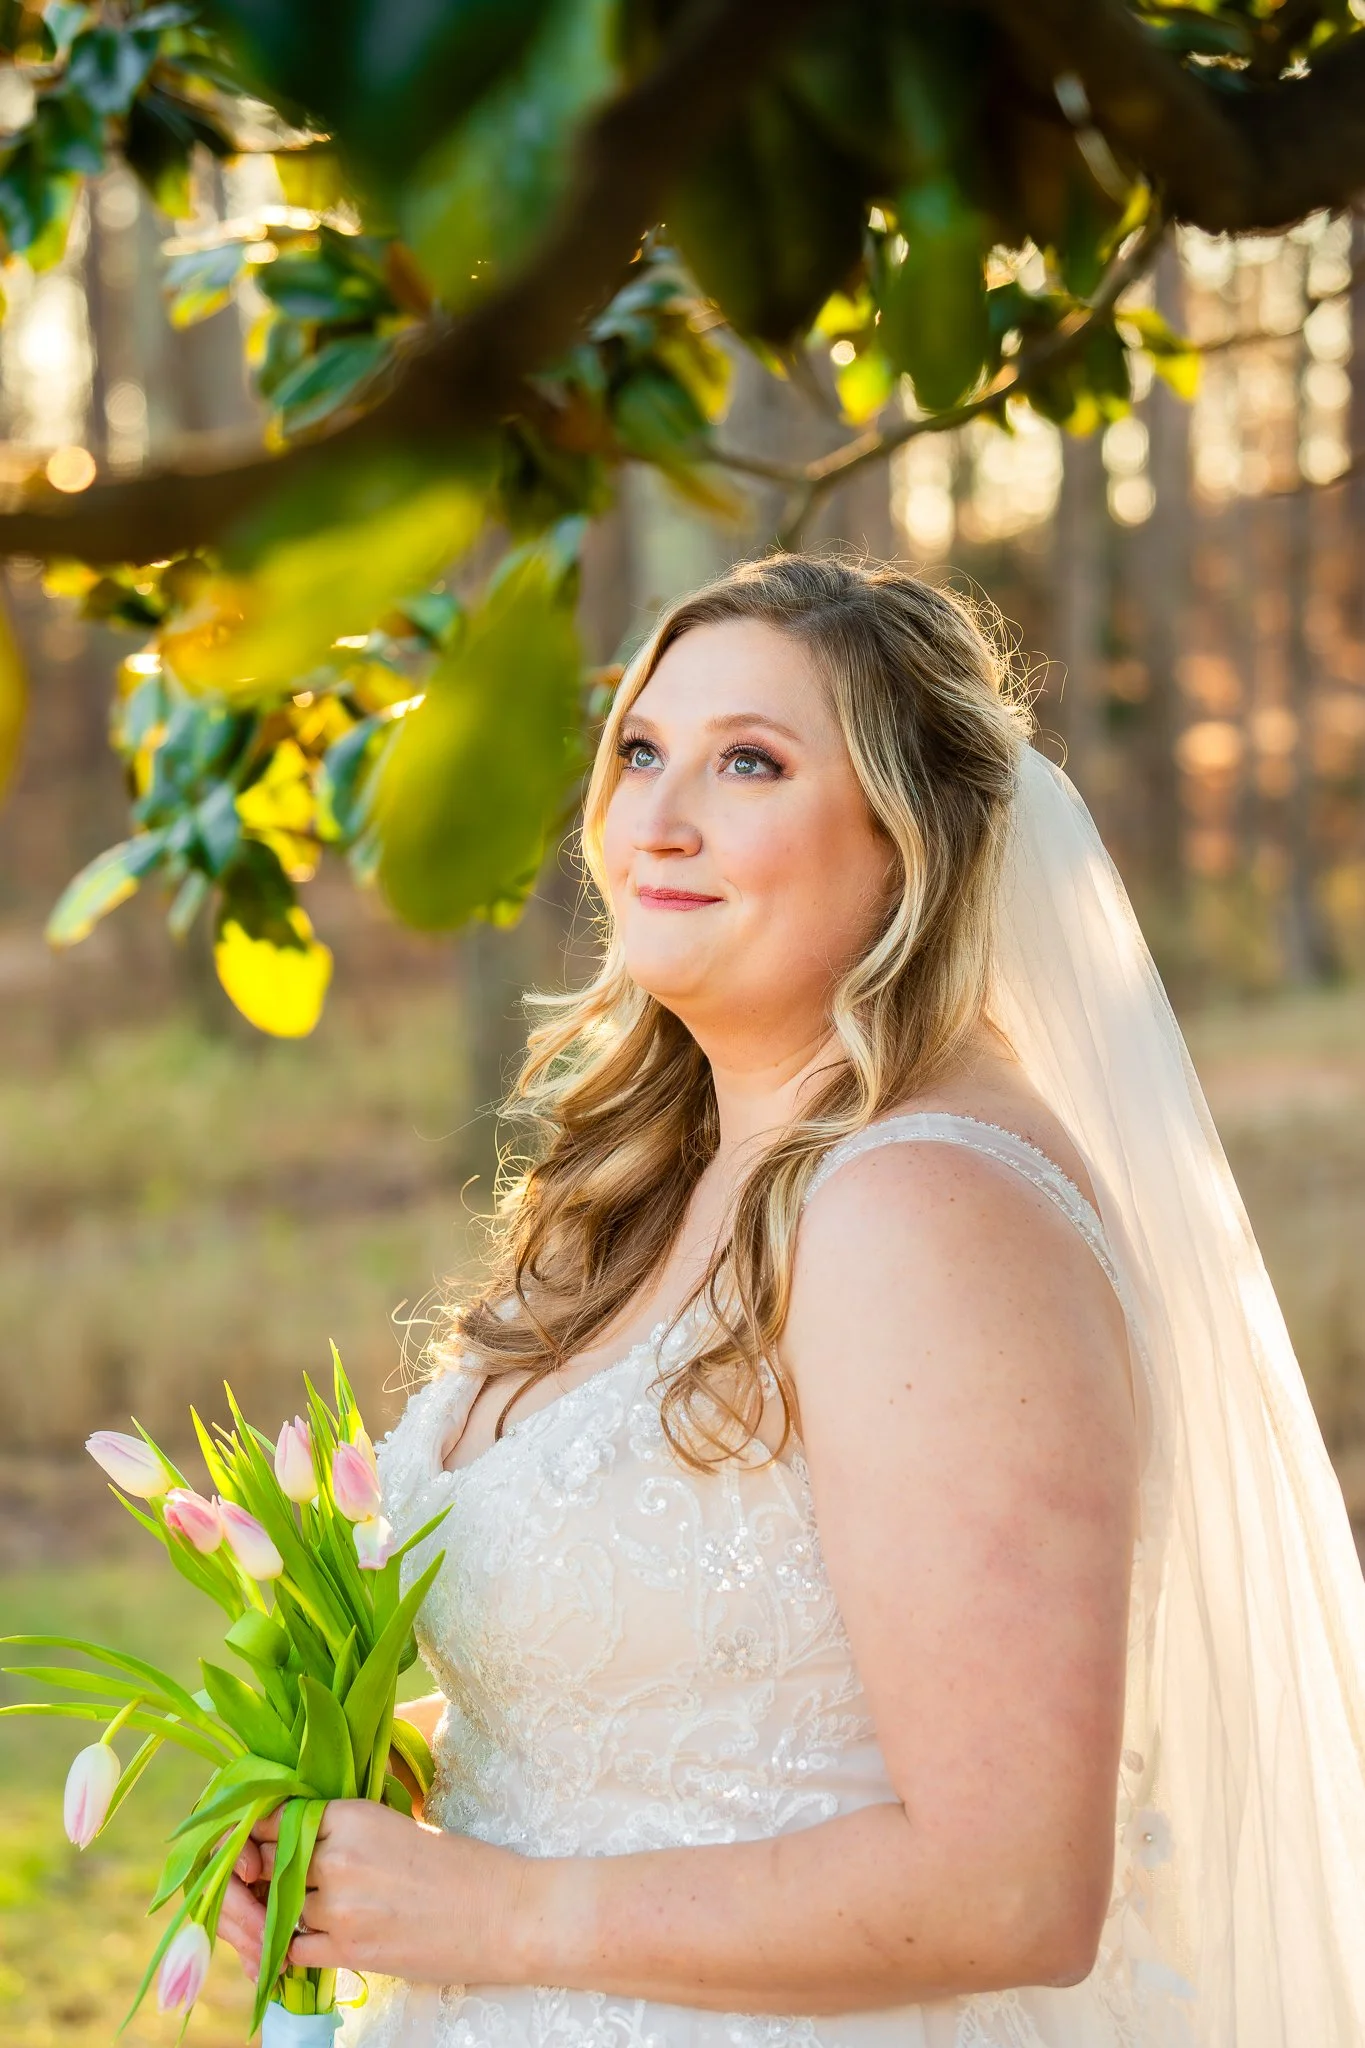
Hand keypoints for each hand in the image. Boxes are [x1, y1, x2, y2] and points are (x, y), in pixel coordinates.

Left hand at [218, 1800, 527, 1985]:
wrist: (500, 1912)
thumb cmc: (456, 1864)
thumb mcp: (396, 1825)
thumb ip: (345, 1830)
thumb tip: (298, 1833)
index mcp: (351, 1815)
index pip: (276, 1817)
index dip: (266, 1830)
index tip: (267, 1841)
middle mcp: (338, 1857)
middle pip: (268, 1863)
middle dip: (268, 1872)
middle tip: (277, 1879)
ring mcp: (340, 1907)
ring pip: (280, 1908)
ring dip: (286, 1911)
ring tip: (307, 1909)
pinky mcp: (349, 1950)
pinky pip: (293, 1949)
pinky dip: (296, 1947)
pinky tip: (315, 1939)